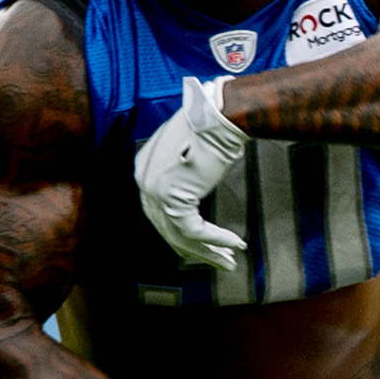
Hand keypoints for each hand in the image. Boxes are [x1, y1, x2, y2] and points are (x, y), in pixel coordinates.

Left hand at [133, 77, 251, 270]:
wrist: (218, 116)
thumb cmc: (210, 126)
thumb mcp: (190, 148)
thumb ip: (185, 171)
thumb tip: (196, 185)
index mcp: (144, 170)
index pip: (160, 212)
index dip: (184, 234)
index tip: (207, 247)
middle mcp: (144, 183)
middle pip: (168, 228)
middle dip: (197, 250)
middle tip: (221, 262)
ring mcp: (155, 191)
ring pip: (180, 235)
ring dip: (208, 251)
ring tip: (229, 261)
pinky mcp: (173, 198)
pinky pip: (195, 230)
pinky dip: (216, 239)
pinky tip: (235, 243)